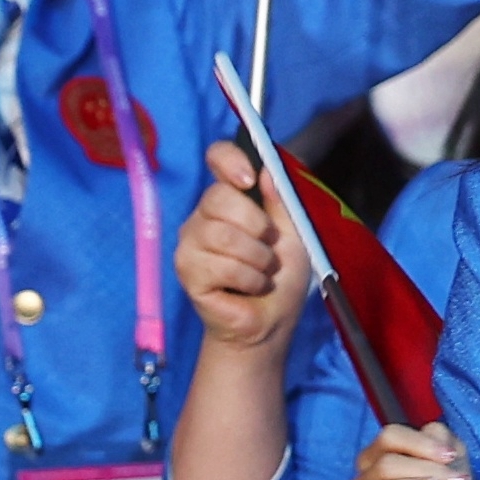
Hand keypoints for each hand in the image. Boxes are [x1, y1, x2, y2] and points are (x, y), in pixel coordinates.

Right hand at [174, 139, 311, 350]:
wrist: (272, 321)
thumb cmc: (281, 276)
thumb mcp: (292, 233)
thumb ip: (280, 201)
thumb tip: (266, 170)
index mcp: (231, 199)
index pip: (217, 158)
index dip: (228, 159)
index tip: (248, 178)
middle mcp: (204, 216)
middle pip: (218, 197)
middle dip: (256, 225)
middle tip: (269, 248)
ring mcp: (190, 243)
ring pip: (220, 234)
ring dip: (257, 257)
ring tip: (263, 272)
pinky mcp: (187, 271)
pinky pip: (219, 265)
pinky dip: (249, 279)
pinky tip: (251, 288)